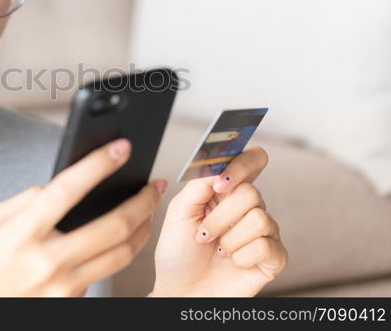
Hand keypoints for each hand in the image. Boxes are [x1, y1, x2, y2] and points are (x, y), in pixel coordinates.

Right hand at [0, 138, 166, 295]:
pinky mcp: (71, 305)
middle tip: (153, 184)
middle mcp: (47, 262)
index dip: (98, 165)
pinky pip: (103, 274)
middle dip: (142, 200)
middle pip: (113, 226)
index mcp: (20, 235)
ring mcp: (63, 288)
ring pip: (120, 254)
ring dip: (143, 228)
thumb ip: (20, 202)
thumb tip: (54, 187)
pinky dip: (118, 253)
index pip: (67, 190)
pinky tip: (124, 238)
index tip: (120, 148)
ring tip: (149, 210)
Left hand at [150, 146, 287, 296]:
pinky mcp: (273, 257)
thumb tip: (220, 164)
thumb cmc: (178, 252)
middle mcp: (249, 208)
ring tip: (216, 250)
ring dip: (229, 239)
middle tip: (203, 234)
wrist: (181, 290)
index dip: (242, 164)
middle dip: (220, 216)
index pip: (253, 160)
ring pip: (260, 218)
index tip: (220, 183)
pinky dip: (241, 256)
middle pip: (252, 192)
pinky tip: (232, 262)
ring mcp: (264, 232)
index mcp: (227, 192)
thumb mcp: (179, 211)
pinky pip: (266, 245)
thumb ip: (200, 183)